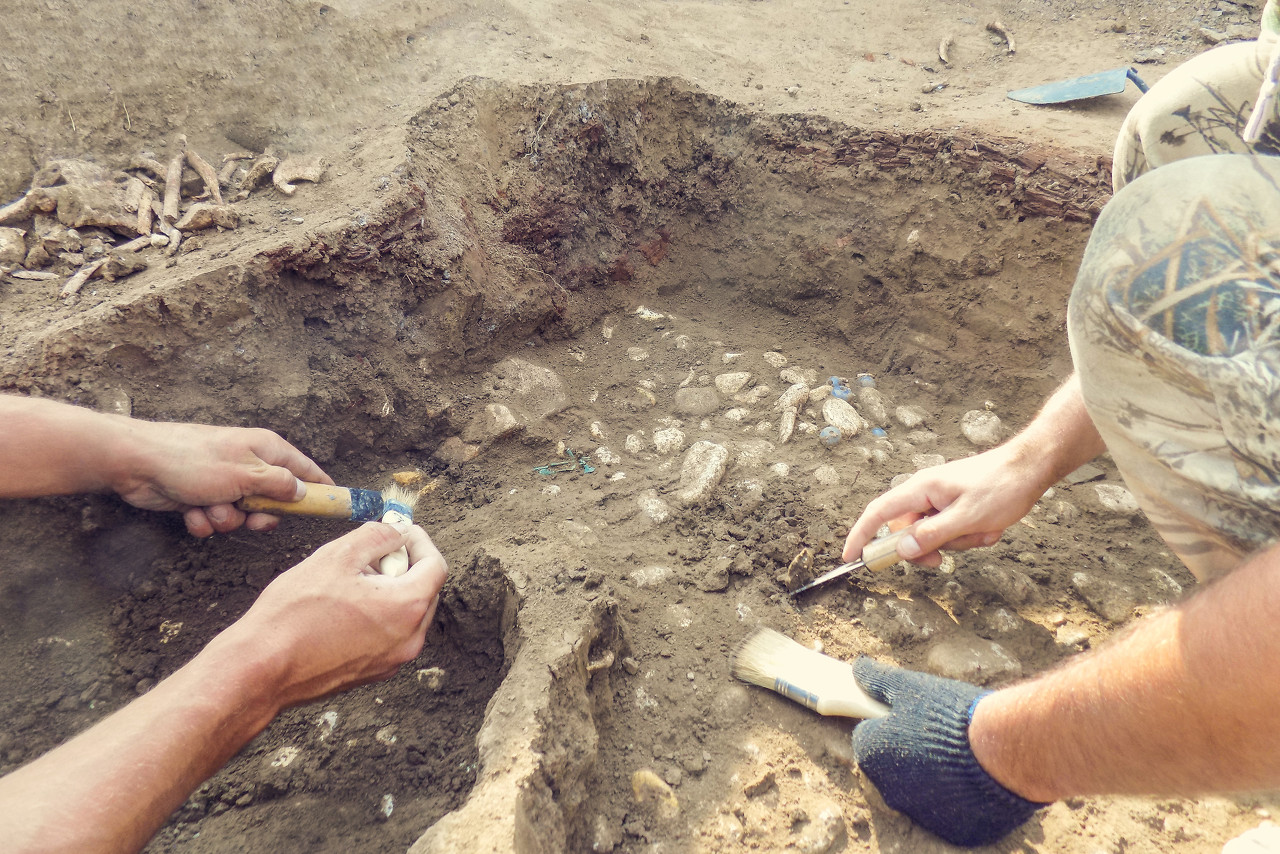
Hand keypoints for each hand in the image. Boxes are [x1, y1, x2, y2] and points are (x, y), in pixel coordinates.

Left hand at [111, 420, 333, 536]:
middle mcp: (248, 464)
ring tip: (209, 507)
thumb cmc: (193, 461)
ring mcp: (225, 482)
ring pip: (242, 515)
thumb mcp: (246, 474)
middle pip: (274, 501)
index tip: (334, 507)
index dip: (321, 489)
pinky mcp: (203, 498)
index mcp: (266, 450)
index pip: (306, 470)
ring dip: (226, 519)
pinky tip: (190, 511)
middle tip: (251, 517)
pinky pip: (216, 519)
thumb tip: (304, 491)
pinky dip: (204, 520)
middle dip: (260, 516)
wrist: (137, 464)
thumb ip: (280, 485)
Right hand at [216, 520, 448, 708]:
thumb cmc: (294, 614)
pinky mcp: (373, 672)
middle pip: (426, 590)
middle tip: (373, 552)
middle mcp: (409, 639)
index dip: (419, 541)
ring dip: (391, 590)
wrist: (262, 668)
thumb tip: (397, 531)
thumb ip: (377, 536)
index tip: (400, 530)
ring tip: (353, 579)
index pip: (436, 566)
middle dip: (405, 565)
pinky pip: (391, 635)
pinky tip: (346, 606)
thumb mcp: (337, 556)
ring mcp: (392, 660)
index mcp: (407, 608)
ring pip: (408, 614)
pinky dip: (380, 614)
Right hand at [842, 444, 1049, 567]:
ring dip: (958, 542)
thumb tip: (902, 550)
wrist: (1030, 467)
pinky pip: (951, 530)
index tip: (850, 556)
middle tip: (942, 562)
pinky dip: (969, 536)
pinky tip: (989, 527)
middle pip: (907, 531)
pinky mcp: (955, 505)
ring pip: (933, 535)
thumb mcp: (967, 517)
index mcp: (920, 489)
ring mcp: (941, 499)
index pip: (878, 513)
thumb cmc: (1001, 486)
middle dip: (927, 549)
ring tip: (983, 531)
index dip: (861, 535)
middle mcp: (925, 493)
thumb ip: (932, 536)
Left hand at [851, 658, 1045, 846]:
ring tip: (960, 754)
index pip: (869, 737)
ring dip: (932, 776)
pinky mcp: (951, 829)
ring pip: (920, 790)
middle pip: (892, 767)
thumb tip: (860, 668)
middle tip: (939, 735)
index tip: (910, 717)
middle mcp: (888, 790)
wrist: (1003, 751)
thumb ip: (879, 680)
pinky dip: (958, 797)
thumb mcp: (910, 687)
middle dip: (909, 752)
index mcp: (871, 754)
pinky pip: (949, 810)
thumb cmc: (950, 715)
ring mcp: (919, 813)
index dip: (890, 724)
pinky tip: (974, 778)